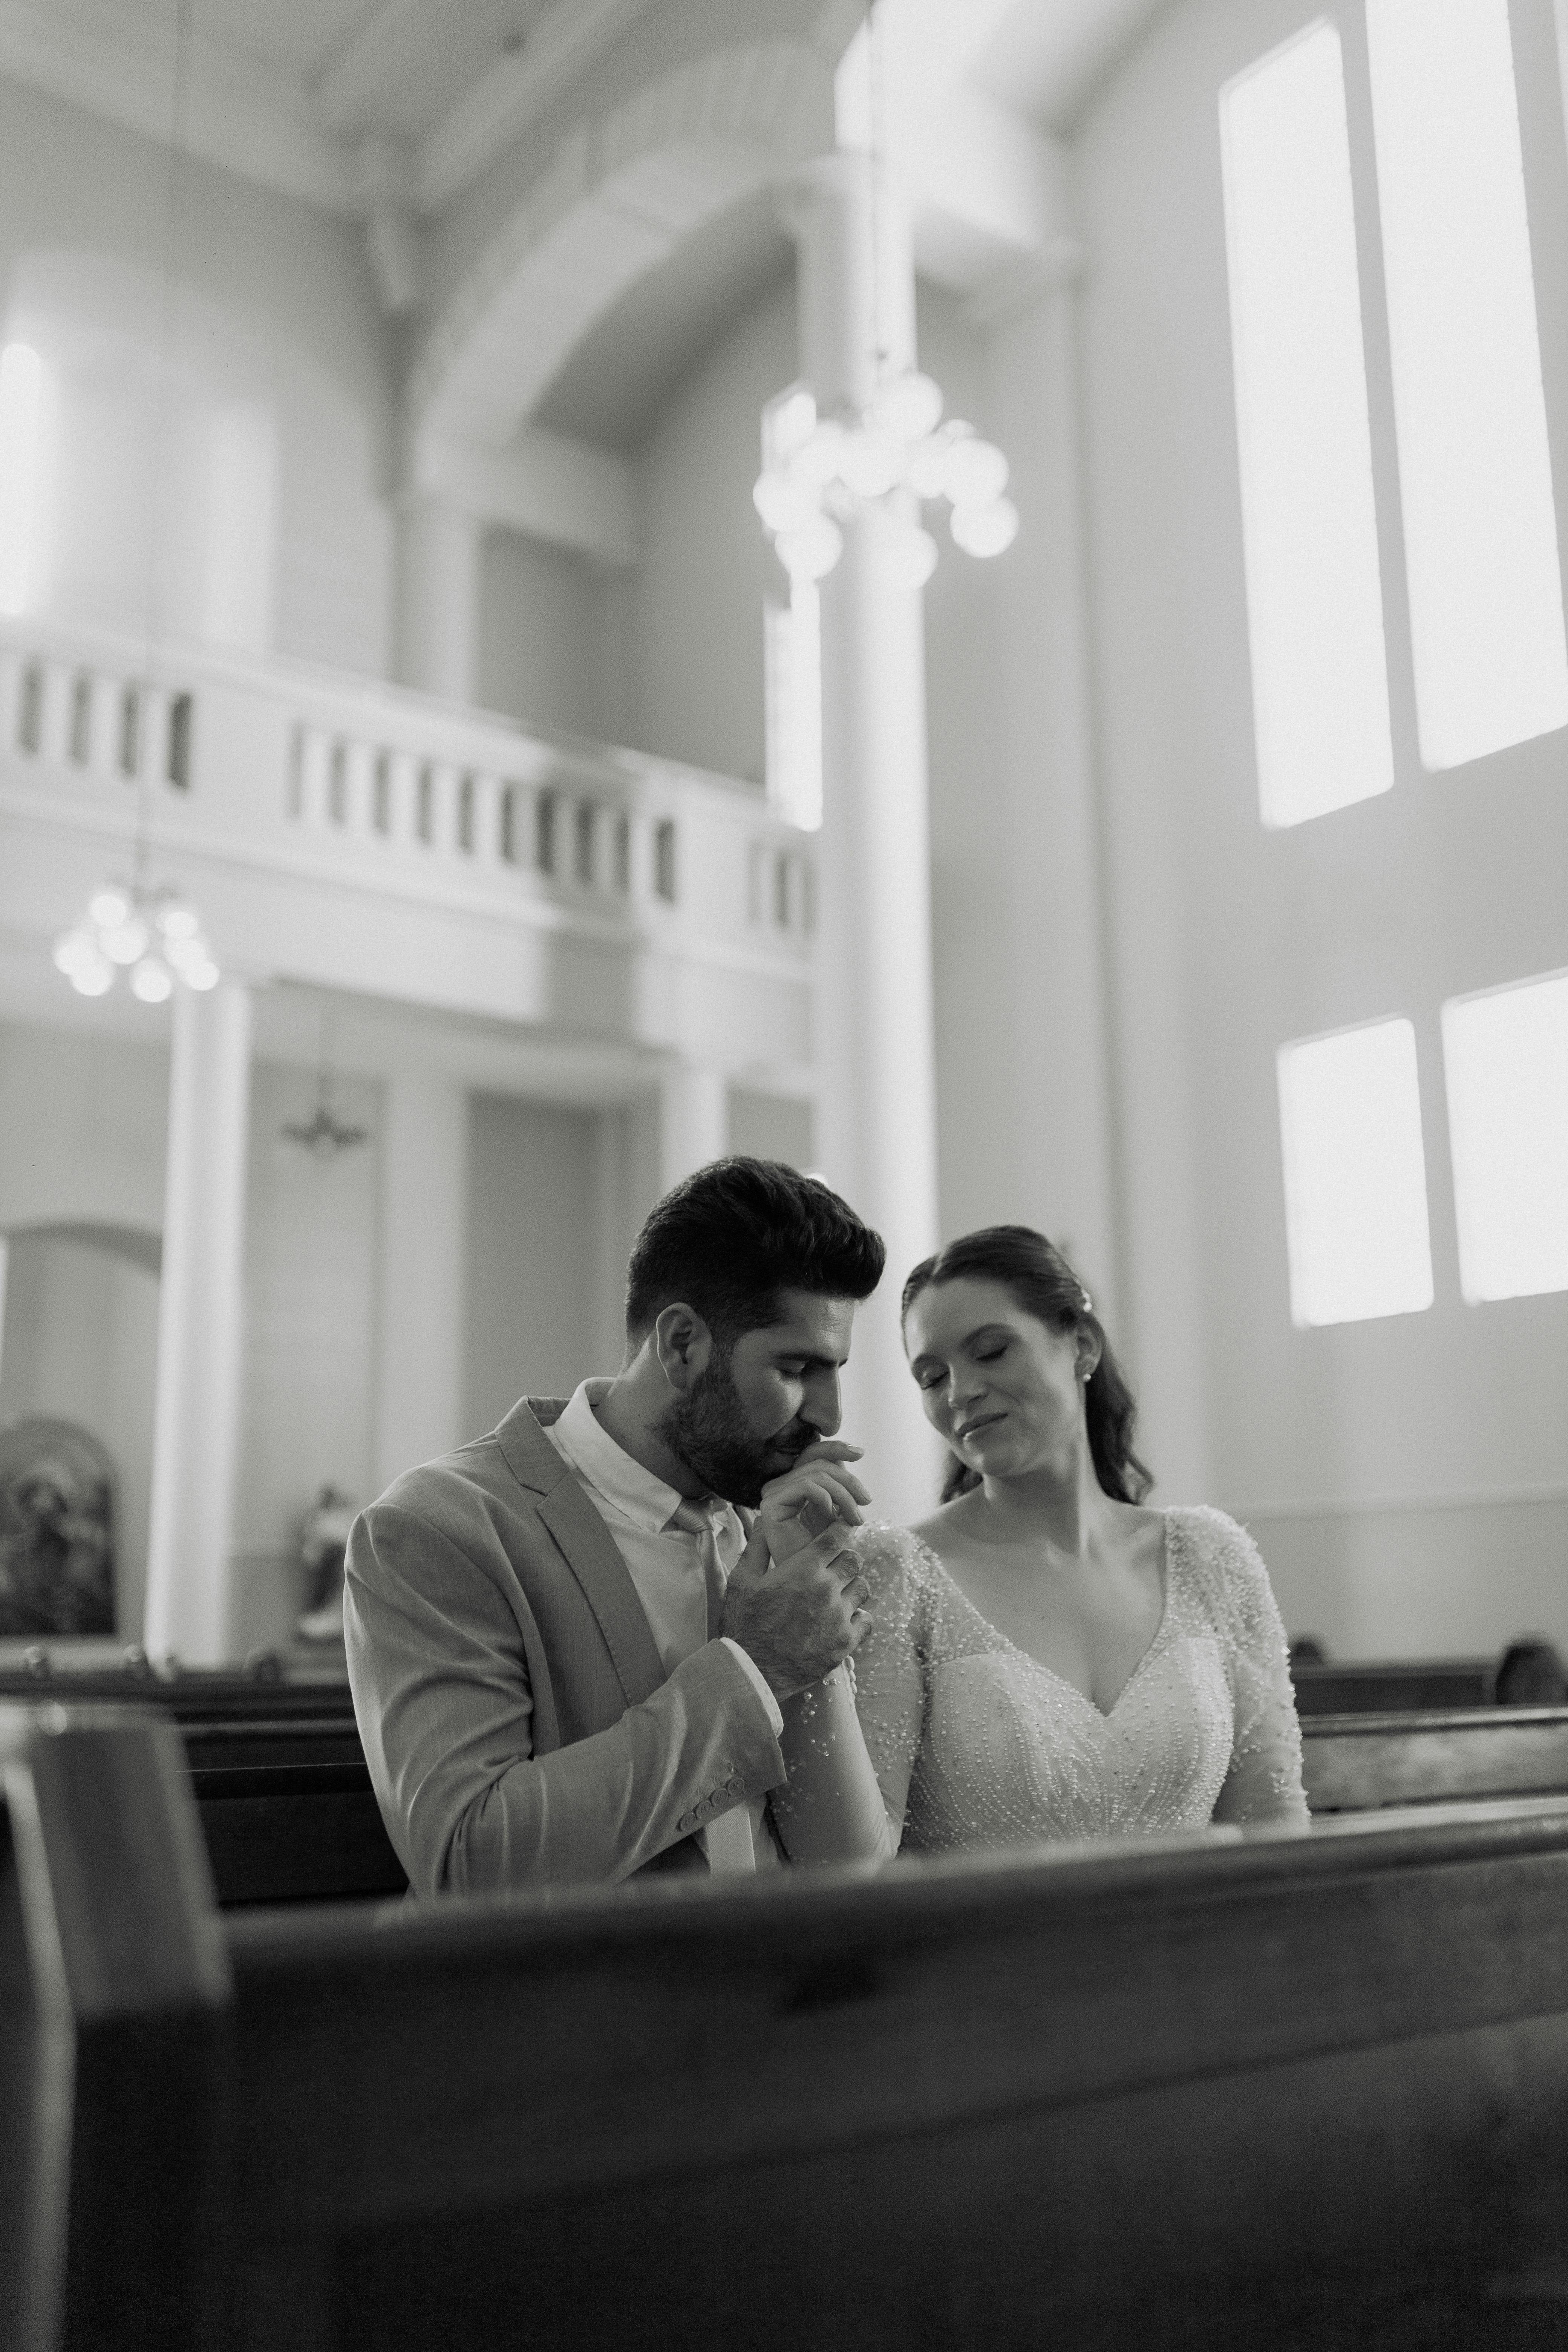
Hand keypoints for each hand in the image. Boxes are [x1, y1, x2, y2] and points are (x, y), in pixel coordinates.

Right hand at [720, 1511, 872, 1703]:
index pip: (836, 1536)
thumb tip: (763, 1521)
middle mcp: (826, 1589)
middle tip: (831, 1567)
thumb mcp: (741, 1581)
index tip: (842, 1527)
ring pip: (862, 1588)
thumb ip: (756, 1548)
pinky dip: (858, 1616)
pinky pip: (866, 1620)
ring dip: (851, 1587)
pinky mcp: (845, 1642)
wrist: (751, 1672)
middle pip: (854, 1559)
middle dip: (844, 1558)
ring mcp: (839, 1616)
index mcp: (803, 1569)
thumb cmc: (743, 1624)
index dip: (842, 1527)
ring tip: (835, 1595)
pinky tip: (841, 1619)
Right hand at [754, 1440, 870, 1565]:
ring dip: (844, 1494)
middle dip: (848, 1478)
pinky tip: (834, 1516)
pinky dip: (826, 1497)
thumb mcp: (839, 1514)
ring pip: (817, 1473)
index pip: (814, 1454)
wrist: (809, 1585)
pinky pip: (806, 1486)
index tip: (861, 1453)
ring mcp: (773, 1494)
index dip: (837, 1448)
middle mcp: (781, 1486)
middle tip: (866, 1501)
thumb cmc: (826, 1556)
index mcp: (795, 1485)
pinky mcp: (770, 1505)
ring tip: (855, 1519)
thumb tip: (853, 1455)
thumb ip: (840, 1488)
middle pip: (818, 1460)